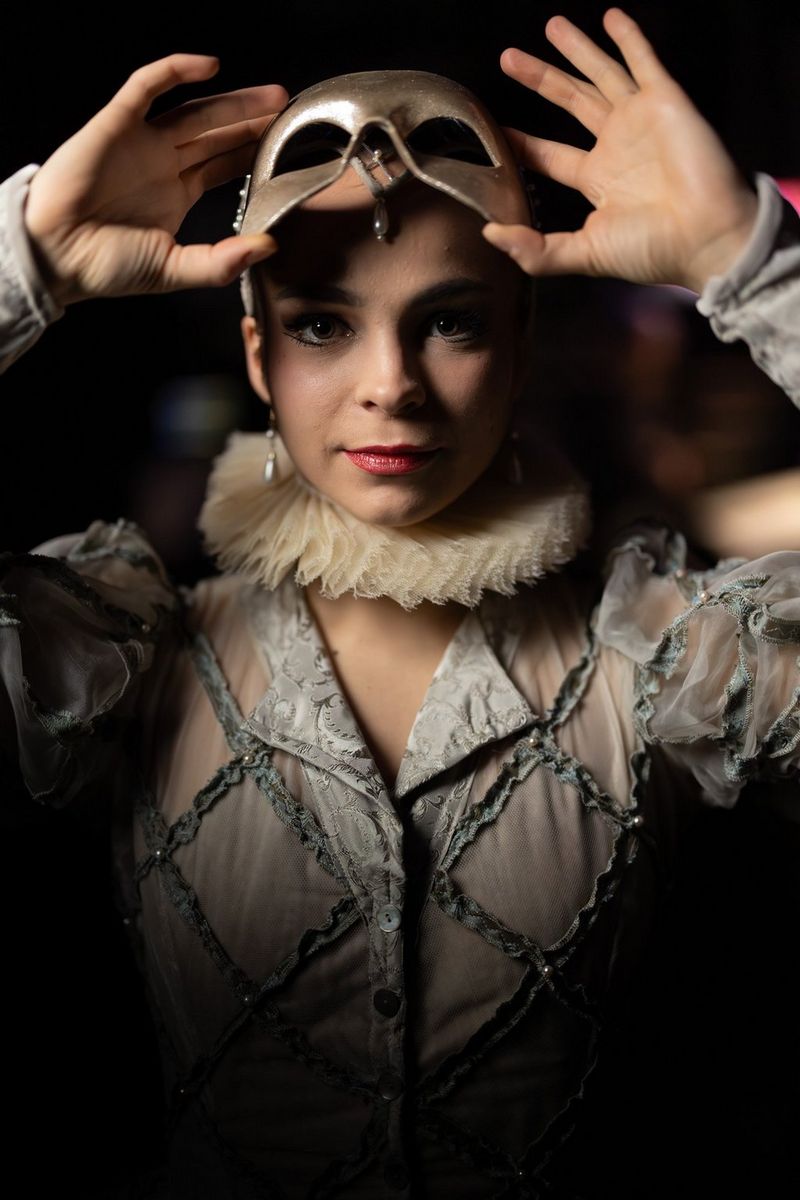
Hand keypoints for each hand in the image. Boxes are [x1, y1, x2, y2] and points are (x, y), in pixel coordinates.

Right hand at [23, 54, 288, 305]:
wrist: (57, 254)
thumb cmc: (108, 267)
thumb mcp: (175, 271)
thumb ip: (222, 263)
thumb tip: (269, 246)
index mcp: (177, 196)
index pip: (225, 167)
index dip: (255, 156)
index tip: (290, 151)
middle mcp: (164, 164)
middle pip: (219, 135)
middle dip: (254, 123)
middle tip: (291, 114)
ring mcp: (143, 142)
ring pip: (197, 112)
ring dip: (234, 102)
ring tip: (273, 98)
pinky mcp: (119, 123)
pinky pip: (148, 87)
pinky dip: (177, 71)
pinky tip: (210, 68)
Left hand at [481, 8, 759, 293]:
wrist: (707, 235)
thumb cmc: (652, 250)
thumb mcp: (585, 253)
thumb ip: (536, 249)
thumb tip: (490, 235)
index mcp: (597, 180)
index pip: (549, 154)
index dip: (522, 141)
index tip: (495, 128)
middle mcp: (616, 146)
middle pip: (570, 102)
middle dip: (541, 78)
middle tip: (509, 59)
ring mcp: (640, 120)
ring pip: (601, 74)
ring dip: (577, 49)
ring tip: (551, 25)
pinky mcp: (665, 101)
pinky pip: (644, 62)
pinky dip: (629, 38)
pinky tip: (611, 17)